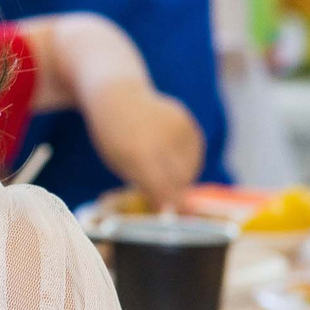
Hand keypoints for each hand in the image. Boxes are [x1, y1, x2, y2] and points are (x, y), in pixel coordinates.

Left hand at [84, 84, 204, 207]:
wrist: (117, 95)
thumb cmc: (114, 136)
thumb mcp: (120, 163)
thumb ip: (146, 183)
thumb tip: (169, 207)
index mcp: (139, 153)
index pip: (163, 188)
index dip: (169, 204)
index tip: (171, 214)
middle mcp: (162, 139)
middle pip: (180, 180)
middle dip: (175, 192)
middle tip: (167, 196)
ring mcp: (177, 127)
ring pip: (190, 167)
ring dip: (181, 176)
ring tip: (161, 167)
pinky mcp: (186, 120)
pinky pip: (195, 152)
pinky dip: (186, 160)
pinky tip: (169, 154)